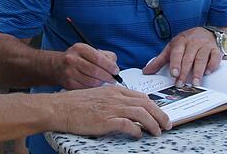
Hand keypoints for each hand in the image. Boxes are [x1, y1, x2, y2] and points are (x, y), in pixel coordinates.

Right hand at [52, 85, 170, 136]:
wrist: (60, 107)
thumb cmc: (76, 103)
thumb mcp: (98, 96)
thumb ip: (112, 100)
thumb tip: (126, 109)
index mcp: (115, 91)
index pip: (141, 97)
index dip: (155, 106)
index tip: (160, 115)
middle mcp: (116, 97)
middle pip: (146, 104)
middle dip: (160, 115)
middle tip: (166, 125)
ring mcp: (111, 108)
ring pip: (141, 113)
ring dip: (153, 124)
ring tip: (157, 132)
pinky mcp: (106, 120)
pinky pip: (128, 124)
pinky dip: (136, 130)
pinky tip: (138, 135)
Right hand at [55, 43, 120, 89]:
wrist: (57, 66)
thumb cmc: (77, 58)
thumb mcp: (89, 50)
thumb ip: (104, 55)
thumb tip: (114, 65)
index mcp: (80, 48)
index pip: (98, 58)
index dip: (109, 66)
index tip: (116, 71)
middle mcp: (72, 59)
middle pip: (95, 71)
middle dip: (107, 76)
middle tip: (112, 79)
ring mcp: (69, 72)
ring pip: (91, 81)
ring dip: (101, 83)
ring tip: (104, 81)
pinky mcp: (69, 83)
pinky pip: (86, 88)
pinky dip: (94, 88)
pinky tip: (96, 84)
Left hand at [142, 27, 221, 86]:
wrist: (205, 32)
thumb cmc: (185, 43)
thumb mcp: (171, 49)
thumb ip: (159, 61)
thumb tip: (146, 71)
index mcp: (180, 41)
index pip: (176, 53)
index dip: (175, 63)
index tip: (174, 74)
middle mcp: (192, 42)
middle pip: (188, 58)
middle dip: (184, 72)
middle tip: (181, 84)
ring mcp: (205, 45)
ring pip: (201, 58)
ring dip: (198, 72)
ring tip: (195, 83)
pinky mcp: (215, 49)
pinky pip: (215, 57)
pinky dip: (212, 65)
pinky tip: (208, 72)